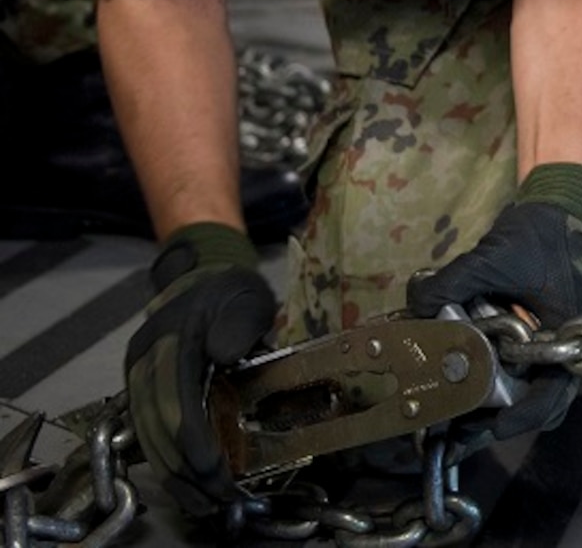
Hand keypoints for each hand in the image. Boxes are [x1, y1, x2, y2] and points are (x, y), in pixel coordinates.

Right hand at [124, 224, 274, 517]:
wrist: (200, 275)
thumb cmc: (229, 289)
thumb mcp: (245, 295)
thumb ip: (240, 321)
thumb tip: (224, 355)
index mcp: (169, 339)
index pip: (174, 398)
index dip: (191, 437)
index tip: (213, 468)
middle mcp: (144, 362)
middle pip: (157, 424)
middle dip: (185, 467)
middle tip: (218, 498)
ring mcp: (138, 376)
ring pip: (147, 435)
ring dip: (173, 473)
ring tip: (203, 503)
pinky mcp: (141, 388)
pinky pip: (146, 431)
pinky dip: (164, 461)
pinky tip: (184, 484)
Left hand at [406, 163, 581, 442]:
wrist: (553, 211)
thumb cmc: (537, 236)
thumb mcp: (493, 257)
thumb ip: (452, 283)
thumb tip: (415, 305)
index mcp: (563, 332)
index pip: (554, 389)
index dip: (525, 414)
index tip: (494, 427)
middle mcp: (556, 347)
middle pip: (534, 402)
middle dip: (496, 423)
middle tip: (457, 439)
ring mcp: (542, 344)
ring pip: (520, 392)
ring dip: (487, 408)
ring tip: (448, 426)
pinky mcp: (526, 338)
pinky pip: (507, 372)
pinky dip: (481, 384)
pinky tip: (451, 388)